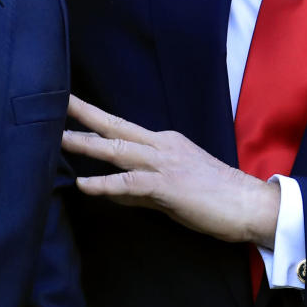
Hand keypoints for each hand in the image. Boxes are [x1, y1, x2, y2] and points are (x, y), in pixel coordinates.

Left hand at [63, 95, 279, 246]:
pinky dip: (105, 184)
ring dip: (87, 144)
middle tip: (58, 101)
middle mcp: (161, 146)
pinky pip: (130, 183)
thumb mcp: (170, 190)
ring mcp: (164, 163)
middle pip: (116, 126)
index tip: (71, 107)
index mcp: (163, 143)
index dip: (95, 119)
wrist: (248, 204)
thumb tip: (110, 193)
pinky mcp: (168, 185)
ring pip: (118, 149)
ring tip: (59, 139)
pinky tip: (85, 185)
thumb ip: (139, 189)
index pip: (122, 128)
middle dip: (85, 114)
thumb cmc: (215, 197)